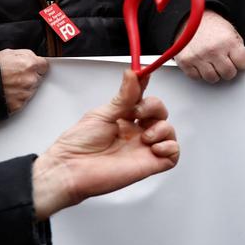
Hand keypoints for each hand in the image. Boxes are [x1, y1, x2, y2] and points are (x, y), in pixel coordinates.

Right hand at [0, 48, 48, 113]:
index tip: (32, 68)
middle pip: (38, 78)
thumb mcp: (8, 53)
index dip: (36, 67)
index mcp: (30, 64)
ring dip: (23, 88)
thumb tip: (34, 58)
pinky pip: (22, 101)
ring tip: (8, 85)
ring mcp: (25, 93)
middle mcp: (31, 79)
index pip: (44, 66)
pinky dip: (16, 98)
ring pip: (31, 90)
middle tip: (15, 77)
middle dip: (29, 77)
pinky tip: (6, 93)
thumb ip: (26, 55)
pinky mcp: (19, 105)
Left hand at [31, 68, 178, 219]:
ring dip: (162, 128)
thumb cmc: (78, 145)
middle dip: (155, 107)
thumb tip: (133, 74)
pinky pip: (174, 153)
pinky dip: (170, 146)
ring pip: (169, 131)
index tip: (146, 74)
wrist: (71, 170)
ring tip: (145, 136)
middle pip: (160, 113)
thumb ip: (124, 96)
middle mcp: (135, 132)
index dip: (146, 88)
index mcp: (123, 119)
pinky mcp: (150, 164)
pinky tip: (153, 146)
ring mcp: (143, 148)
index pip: (142, 100)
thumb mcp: (102, 114)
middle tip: (139, 112)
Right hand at [174, 10, 244, 82]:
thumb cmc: (212, 26)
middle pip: (228, 74)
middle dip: (229, 70)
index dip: (241, 62)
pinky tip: (201, 64)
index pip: (243, 63)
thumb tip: (242, 62)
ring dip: (214, 73)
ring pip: (212, 78)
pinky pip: (196, 77)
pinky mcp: (185, 61)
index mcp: (228, 41)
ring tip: (213, 64)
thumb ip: (238, 48)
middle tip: (225, 64)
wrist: (191, 19)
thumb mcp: (231, 32)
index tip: (238, 61)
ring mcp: (199, 56)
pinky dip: (199, 73)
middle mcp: (214, 50)